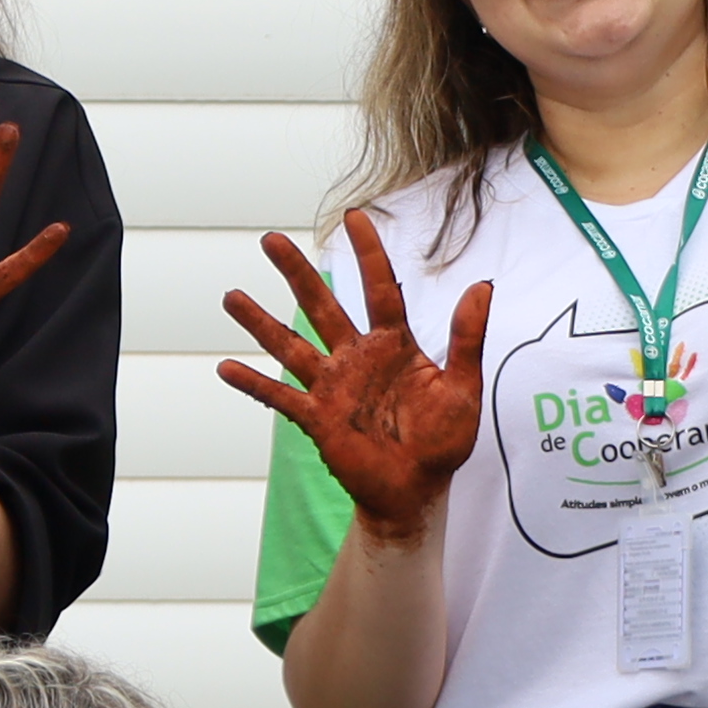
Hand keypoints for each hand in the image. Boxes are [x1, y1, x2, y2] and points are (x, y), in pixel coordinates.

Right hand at [215, 208, 485, 542]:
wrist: (417, 491)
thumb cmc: (442, 442)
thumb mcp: (463, 389)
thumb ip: (468, 339)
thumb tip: (482, 286)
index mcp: (394, 345)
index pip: (380, 288)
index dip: (368, 253)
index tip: (355, 217)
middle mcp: (357, 358)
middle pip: (322, 305)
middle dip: (296, 273)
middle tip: (270, 240)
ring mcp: (333, 387)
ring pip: (290, 346)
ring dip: (261, 322)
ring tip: (232, 297)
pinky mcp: (317, 419)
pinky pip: (280, 397)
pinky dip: (254, 384)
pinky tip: (226, 368)